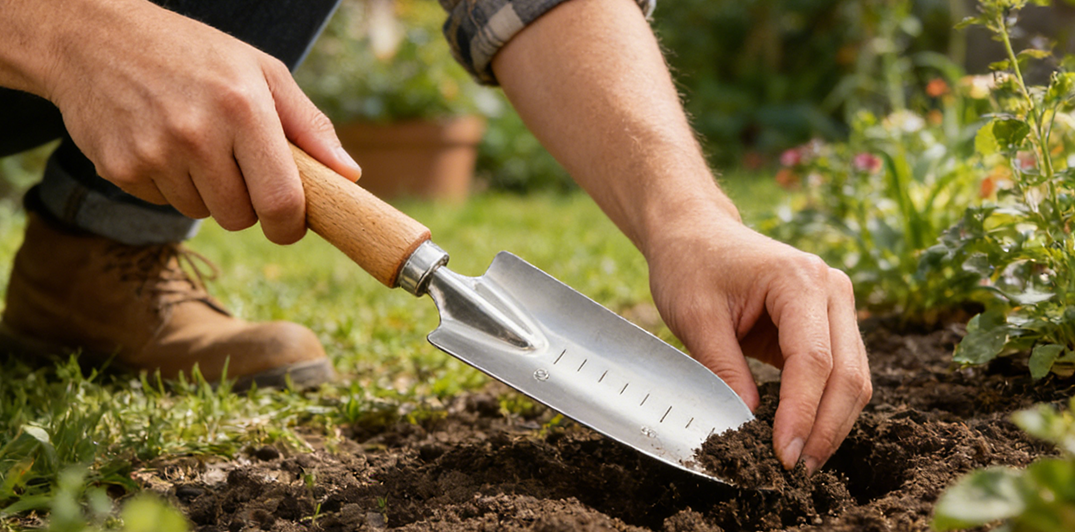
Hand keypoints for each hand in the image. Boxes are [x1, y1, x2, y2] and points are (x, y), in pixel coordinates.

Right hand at [38, 0, 361, 243]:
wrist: (94, 37)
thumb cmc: (194, 54)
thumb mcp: (261, 70)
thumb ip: (309, 124)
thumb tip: (348, 173)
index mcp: (244, 108)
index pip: (280, 200)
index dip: (290, 226)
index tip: (290, 225)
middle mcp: (197, 133)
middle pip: (240, 217)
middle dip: (246, 204)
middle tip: (235, 165)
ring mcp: (154, 153)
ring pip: (202, 213)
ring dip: (205, 192)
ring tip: (192, 142)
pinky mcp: (119, 168)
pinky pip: (163, 204)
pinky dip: (168, 184)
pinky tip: (159, 141)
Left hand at [646, 214, 871, 473]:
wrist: (694, 231)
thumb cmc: (690, 264)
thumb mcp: (694, 316)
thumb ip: (722, 368)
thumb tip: (744, 422)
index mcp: (799, 280)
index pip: (814, 361)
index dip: (803, 414)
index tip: (784, 455)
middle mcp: (831, 289)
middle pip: (848, 374)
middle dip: (826, 428)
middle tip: (796, 471)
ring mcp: (837, 305)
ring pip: (854, 379)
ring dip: (832, 423)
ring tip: (800, 462)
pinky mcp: (828, 323)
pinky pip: (840, 373)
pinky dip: (826, 407)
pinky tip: (803, 435)